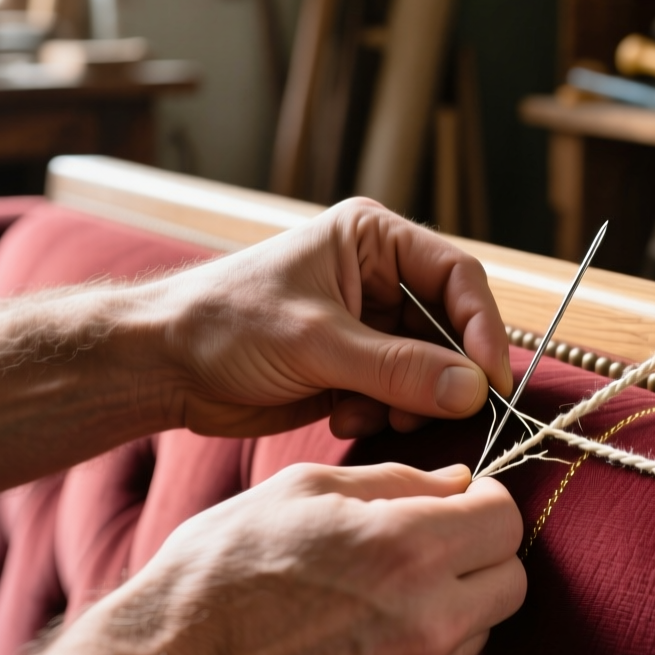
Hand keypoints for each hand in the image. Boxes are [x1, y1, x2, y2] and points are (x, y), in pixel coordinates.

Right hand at [129, 461, 525, 654]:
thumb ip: (395, 482)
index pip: (504, 517)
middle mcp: (427, 620)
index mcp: (406, 549)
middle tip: (433, 540)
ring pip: (481, 626)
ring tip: (388, 587)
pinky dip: (422, 645)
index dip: (483, 499)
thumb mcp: (302, 491)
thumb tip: (456, 482)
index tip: (456, 499)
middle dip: (481, 552)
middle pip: (511, 577)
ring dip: (455, 600)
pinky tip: (365, 629)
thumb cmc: (222, 572)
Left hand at [154, 197, 512, 438]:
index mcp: (374, 240)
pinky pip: (400, 394)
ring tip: (368, 411)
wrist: (162, 366)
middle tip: (434, 412)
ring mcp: (368, 324)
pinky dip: (382, 412)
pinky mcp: (354, 366)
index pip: (459, 277)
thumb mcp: (317, 342)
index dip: (482, 329)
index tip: (492, 382)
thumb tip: (473, 389)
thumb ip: (399, 367)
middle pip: (451, 327)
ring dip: (409, 400)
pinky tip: (341, 415)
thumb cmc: (224, 325)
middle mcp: (379, 276)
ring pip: (430, 369)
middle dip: (443, 375)